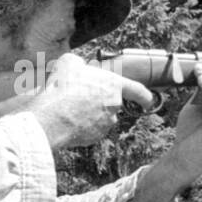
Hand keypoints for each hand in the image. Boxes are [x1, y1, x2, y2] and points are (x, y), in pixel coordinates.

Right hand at [28, 53, 153, 147]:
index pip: (137, 90)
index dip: (144, 95)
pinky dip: (79, 125)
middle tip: (77, 94)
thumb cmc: (63, 87)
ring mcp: (104, 125)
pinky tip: (64, 118)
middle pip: (110, 103)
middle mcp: (114, 107)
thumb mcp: (69, 63)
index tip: (149, 101)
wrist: (52, 117)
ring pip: (97, 117)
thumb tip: (77, 66)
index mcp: (114, 86)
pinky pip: (87, 129)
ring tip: (66, 106)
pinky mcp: (92, 138)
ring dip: (86, 113)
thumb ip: (79, 63)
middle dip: (97, 100)